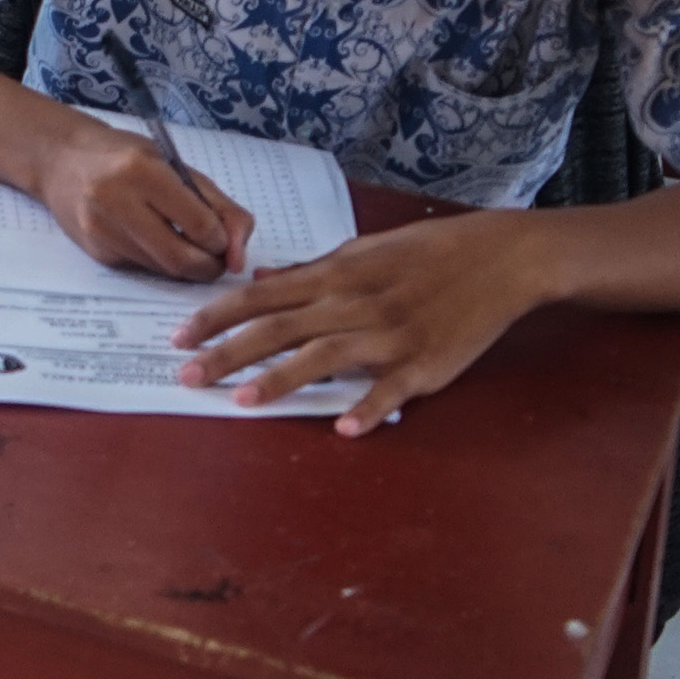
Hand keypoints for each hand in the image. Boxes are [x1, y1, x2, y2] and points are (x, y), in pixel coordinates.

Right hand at [35, 117, 251, 281]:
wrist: (60, 160)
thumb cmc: (125, 156)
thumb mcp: (175, 166)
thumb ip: (218, 206)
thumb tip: (240, 256)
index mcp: (142, 170)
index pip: (200, 226)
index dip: (222, 240)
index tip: (221, 235)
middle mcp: (116, 200)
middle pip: (182, 259)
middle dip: (209, 266)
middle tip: (214, 256)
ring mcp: (101, 230)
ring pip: (164, 270)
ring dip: (186, 266)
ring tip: (185, 243)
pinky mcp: (96, 252)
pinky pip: (143, 269)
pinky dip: (159, 262)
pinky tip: (151, 239)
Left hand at [175, 210, 548, 434]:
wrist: (500, 259)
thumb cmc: (427, 253)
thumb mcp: (363, 250)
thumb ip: (311, 272)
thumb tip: (261, 281)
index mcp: (336, 275)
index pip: (260, 296)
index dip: (216, 316)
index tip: (179, 336)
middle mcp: (354, 303)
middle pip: (279, 328)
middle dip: (228, 352)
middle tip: (187, 375)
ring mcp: (390, 335)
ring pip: (324, 357)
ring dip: (281, 379)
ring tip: (241, 400)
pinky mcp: (426, 364)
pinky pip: (392, 389)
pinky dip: (369, 407)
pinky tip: (344, 428)